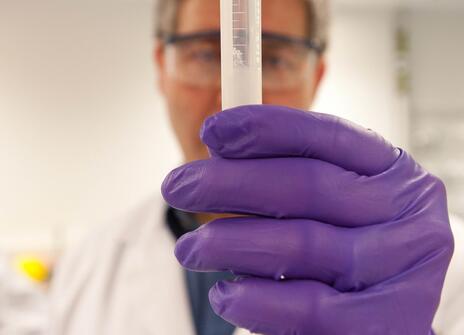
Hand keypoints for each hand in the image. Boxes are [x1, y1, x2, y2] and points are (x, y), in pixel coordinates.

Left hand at [162, 105, 453, 334]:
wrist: (381, 314)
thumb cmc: (344, 247)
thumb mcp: (327, 204)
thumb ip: (286, 174)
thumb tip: (220, 148)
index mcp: (391, 170)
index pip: (326, 134)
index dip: (265, 128)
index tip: (212, 131)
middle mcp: (406, 211)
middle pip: (308, 185)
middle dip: (229, 183)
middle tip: (178, 186)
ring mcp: (405, 267)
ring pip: (302, 244)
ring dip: (230, 244)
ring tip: (191, 249)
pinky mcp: (389, 322)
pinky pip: (308, 307)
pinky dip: (256, 299)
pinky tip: (227, 294)